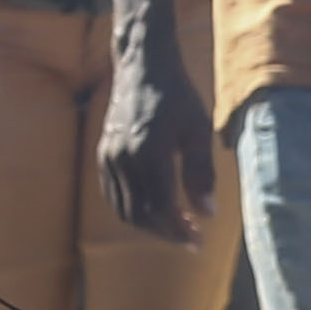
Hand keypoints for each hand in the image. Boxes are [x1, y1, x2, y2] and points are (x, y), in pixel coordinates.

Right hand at [98, 10, 226, 242]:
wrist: (142, 68)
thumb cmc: (178, 96)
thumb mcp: (199, 131)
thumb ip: (202, 173)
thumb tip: (207, 213)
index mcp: (150, 152)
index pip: (161, 207)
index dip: (179, 230)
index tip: (198, 241)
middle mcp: (124, 158)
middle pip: (140, 214)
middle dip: (166, 233)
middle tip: (191, 238)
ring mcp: (109, 157)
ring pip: (123, 209)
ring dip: (149, 225)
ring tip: (176, 227)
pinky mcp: (103, 155)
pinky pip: (113, 194)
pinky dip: (131, 210)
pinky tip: (154, 211)